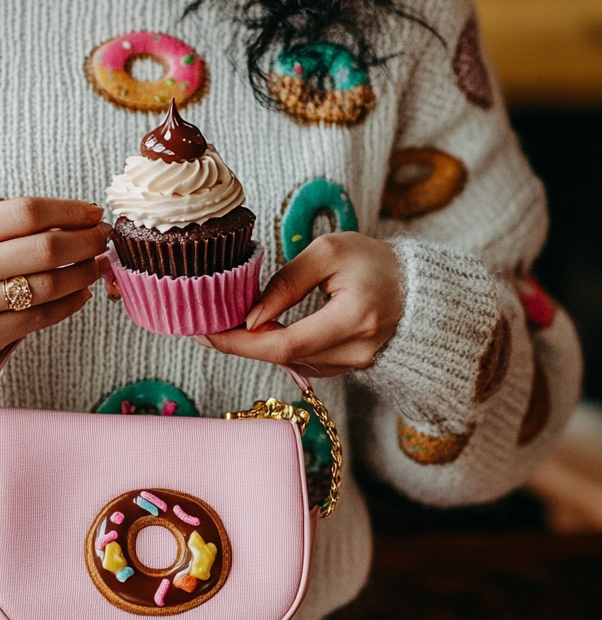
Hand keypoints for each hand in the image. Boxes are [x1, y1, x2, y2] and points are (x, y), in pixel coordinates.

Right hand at [0, 197, 110, 372]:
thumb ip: (1, 224)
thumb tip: (70, 219)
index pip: (24, 213)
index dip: (68, 211)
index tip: (92, 212)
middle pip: (41, 249)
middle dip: (84, 241)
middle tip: (103, 237)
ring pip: (44, 286)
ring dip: (82, 273)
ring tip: (95, 264)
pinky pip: (36, 319)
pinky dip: (67, 304)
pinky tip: (79, 293)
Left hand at [195, 232, 402, 377]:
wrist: (418, 286)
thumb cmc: (374, 261)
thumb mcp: (328, 253)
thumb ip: (286, 283)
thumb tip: (250, 316)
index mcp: (355, 318)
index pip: (286, 343)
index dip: (241, 342)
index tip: (206, 331)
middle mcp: (357, 350)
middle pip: (283, 357)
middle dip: (239, 344)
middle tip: (201, 327)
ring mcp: (355, 364)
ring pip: (290, 362)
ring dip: (255, 346)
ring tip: (224, 323)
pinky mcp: (348, 366)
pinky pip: (302, 361)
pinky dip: (276, 347)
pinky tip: (257, 331)